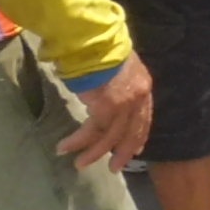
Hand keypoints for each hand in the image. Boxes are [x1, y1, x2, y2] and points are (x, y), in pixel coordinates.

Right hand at [56, 54, 152, 171]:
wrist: (95, 41)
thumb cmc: (103, 50)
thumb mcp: (120, 68)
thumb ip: (119, 84)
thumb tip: (110, 95)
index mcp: (143, 86)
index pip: (145, 117)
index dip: (139, 136)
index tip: (137, 150)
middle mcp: (138, 98)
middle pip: (132, 132)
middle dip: (122, 152)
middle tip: (114, 168)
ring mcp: (123, 104)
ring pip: (110, 136)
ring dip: (93, 152)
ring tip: (80, 164)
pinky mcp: (105, 108)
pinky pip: (91, 131)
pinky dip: (78, 141)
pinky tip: (64, 147)